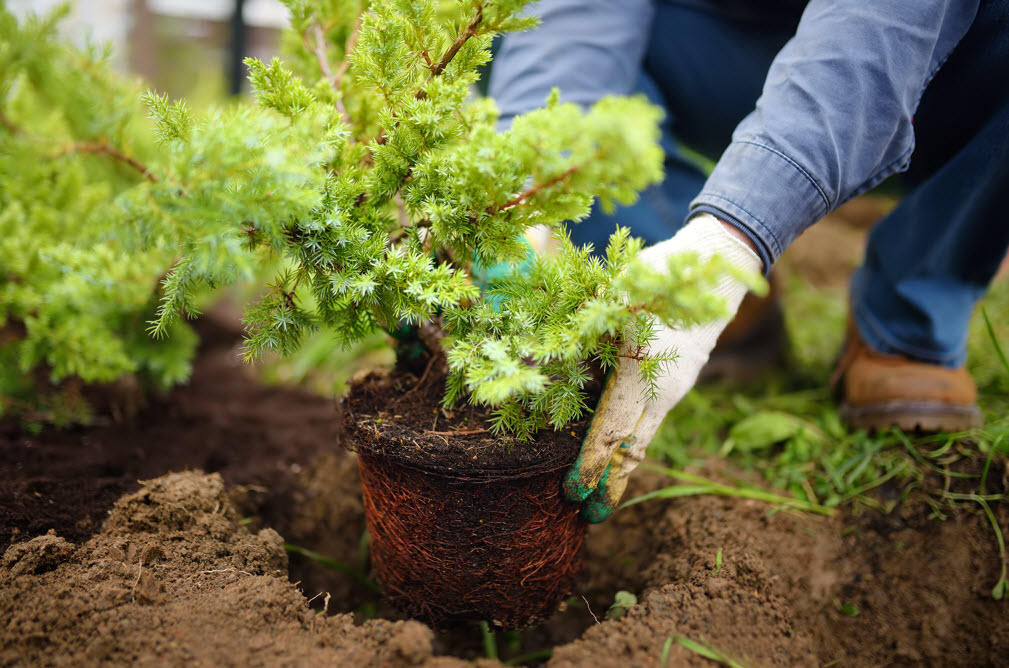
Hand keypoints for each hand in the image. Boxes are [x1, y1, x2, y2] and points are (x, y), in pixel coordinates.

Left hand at [564, 213, 762, 521]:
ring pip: (644, 439)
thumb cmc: (663, 272)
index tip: (572, 491)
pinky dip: (634, 444)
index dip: (591, 464)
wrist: (720, 263)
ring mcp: (673, 390)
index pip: (611, 432)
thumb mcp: (621, 293)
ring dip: (622, 468)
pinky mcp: (677, 382)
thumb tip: (542, 353)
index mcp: (643, 375)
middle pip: (633, 452)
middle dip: (609, 486)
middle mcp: (662, 392)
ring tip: (600, 496)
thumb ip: (589, 326)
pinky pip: (652, 421)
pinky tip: (619, 452)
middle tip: (585, 516)